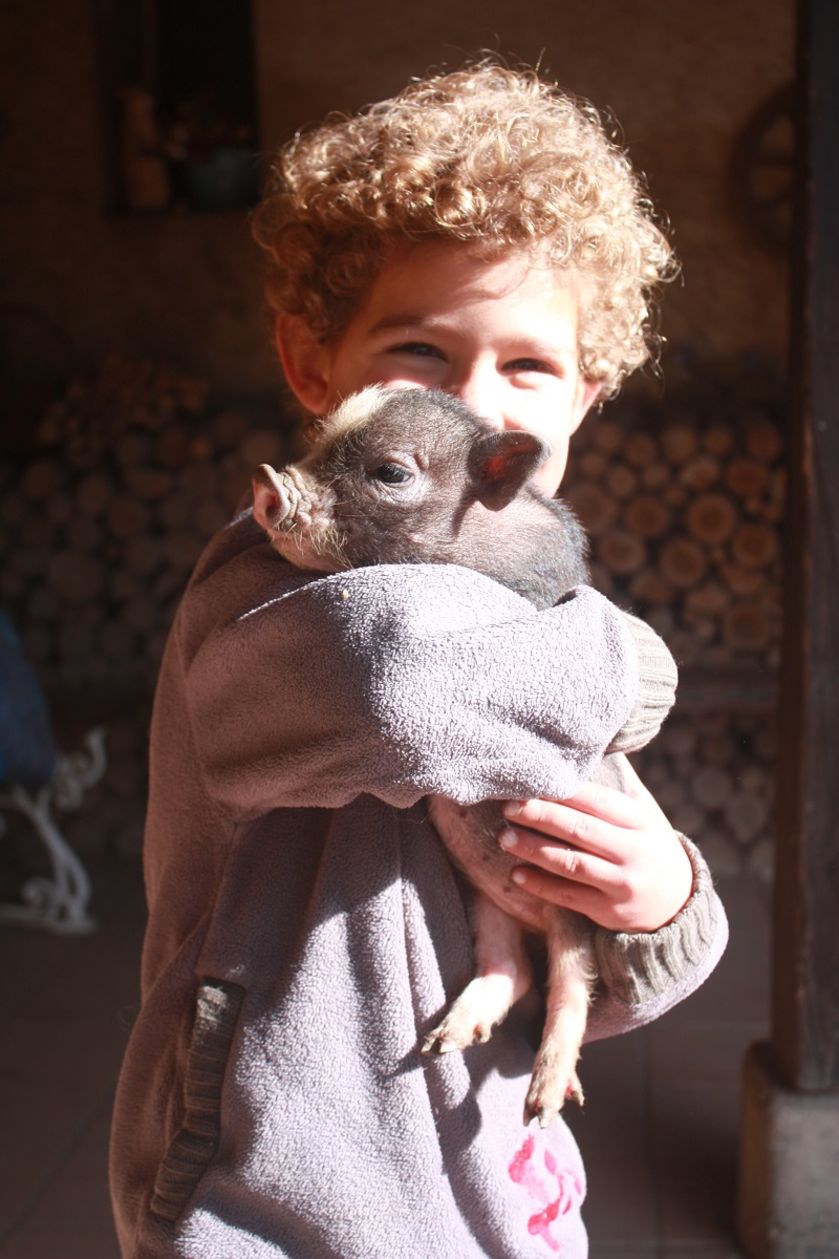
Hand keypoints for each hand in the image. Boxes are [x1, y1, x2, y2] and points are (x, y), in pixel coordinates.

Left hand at [498, 759, 693, 932]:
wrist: (678, 902)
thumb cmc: (648, 846)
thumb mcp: (644, 814)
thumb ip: (618, 785)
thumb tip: (594, 744)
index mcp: (639, 821)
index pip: (597, 801)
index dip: (562, 793)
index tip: (530, 783)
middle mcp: (633, 851)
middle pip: (581, 831)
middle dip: (541, 817)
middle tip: (509, 807)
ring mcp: (622, 883)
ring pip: (572, 864)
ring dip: (535, 850)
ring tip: (505, 838)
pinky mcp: (609, 911)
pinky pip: (570, 897)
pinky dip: (541, 886)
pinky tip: (517, 874)